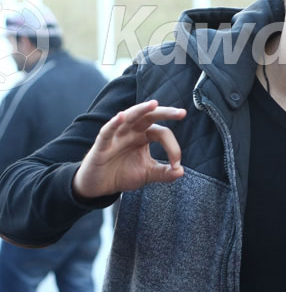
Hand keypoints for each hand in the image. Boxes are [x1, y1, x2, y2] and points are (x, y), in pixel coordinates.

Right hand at [72, 100, 186, 198]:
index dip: (173, 147)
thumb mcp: (147, 174)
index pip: (162, 133)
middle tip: (181, 113)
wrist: (98, 187)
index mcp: (144, 136)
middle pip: (149, 116)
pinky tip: (121, 117)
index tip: (177, 164)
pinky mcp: (101, 145)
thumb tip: (181, 171)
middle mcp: (131, 132)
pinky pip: (107, 132)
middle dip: (165, 112)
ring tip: (153, 104)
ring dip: (141, 110)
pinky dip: (113, 124)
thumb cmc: (122, 174)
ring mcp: (116, 136)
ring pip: (129, 117)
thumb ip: (164, 173)